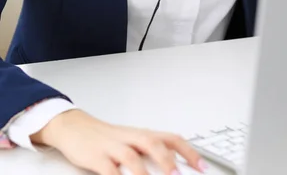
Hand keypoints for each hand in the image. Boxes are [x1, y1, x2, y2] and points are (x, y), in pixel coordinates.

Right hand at [30, 109, 205, 174]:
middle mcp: (130, 137)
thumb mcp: (130, 142)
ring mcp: (112, 147)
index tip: (203, 167)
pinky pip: (108, 170)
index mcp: (141, 134)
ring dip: (144, 172)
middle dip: (167, 159)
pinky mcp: (96, 157)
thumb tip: (174, 167)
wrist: (74, 126)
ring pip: (131, 156)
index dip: (188, 151)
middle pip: (152, 142)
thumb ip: (149, 153)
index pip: (170, 138)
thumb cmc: (105, 138)